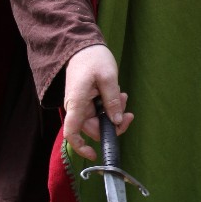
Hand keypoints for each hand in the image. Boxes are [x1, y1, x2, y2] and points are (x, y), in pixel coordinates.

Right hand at [63, 44, 133, 159]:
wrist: (84, 46)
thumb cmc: (93, 59)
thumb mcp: (107, 78)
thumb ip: (112, 101)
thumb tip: (116, 122)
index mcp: (76, 102)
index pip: (72, 133)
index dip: (81, 147)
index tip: (95, 154)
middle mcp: (76, 107)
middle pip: (94, 128)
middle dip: (113, 124)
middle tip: (128, 113)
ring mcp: (82, 105)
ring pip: (100, 120)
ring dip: (115, 113)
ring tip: (124, 97)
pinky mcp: (88, 101)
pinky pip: (101, 111)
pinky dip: (112, 107)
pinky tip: (120, 95)